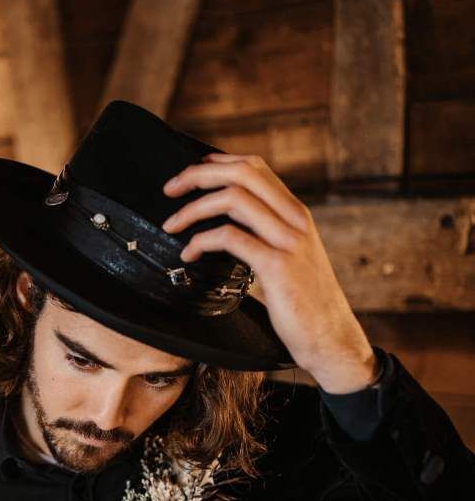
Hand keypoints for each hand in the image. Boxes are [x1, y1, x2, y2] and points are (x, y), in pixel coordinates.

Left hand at [161, 152, 379, 392]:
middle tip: (170, 189)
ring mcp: (288, 241)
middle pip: (242, 173)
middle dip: (199, 174)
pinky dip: (201, 241)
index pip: (256, 167)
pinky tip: (188, 255)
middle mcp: (295, 220)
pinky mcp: (277, 266)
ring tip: (171, 225)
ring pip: (233, 199)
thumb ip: (267, 234)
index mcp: (296, 213)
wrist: (331, 338)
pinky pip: (230, 238)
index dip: (219, 162)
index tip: (191, 171)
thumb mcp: (290, 257)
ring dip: (193, 209)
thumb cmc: (304, 302)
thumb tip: (229, 224)